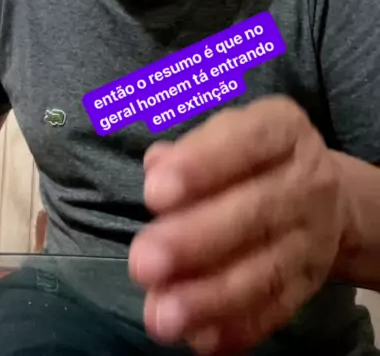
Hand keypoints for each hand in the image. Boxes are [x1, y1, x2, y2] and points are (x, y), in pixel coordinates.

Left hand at [129, 96, 352, 353]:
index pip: (247, 140)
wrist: (321, 195)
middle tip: (143, 262)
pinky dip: (236, 328)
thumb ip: (188, 148)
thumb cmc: (249, 157)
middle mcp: (306, 181)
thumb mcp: (224, 134)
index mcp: (283, 129)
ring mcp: (312, 237)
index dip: (201, 166)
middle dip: (194, 240)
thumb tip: (156, 165)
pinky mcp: (309, 284)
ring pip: (264, 271)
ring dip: (209, 297)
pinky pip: (275, 310)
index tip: (153, 194)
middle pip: (255, 213)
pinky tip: (197, 338)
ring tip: (160, 313)